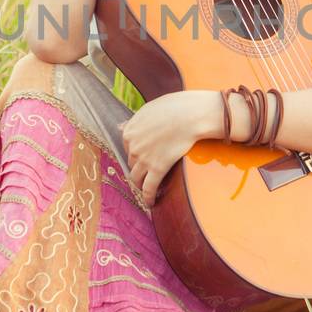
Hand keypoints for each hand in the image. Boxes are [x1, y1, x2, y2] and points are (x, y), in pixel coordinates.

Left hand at [119, 90, 211, 206]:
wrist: (191, 115)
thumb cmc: (174, 108)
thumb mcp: (149, 109)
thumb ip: (134, 121)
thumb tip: (120, 126)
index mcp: (129, 131)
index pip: (128, 148)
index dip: (137, 153)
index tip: (144, 157)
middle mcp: (132, 146)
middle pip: (132, 163)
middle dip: (139, 167)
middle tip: (148, 172)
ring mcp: (143, 159)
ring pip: (136, 178)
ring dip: (140, 184)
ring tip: (146, 190)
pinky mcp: (157, 169)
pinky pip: (148, 188)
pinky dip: (148, 197)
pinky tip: (151, 203)